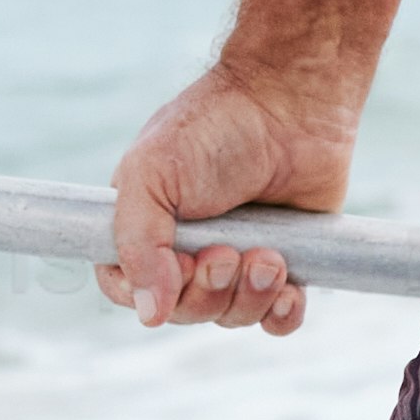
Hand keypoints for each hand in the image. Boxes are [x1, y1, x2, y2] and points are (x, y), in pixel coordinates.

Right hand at [99, 64, 354, 333]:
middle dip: (209, 293)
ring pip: (233, 316)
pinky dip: (282, 314)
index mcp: (144, 225)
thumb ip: (136, 243)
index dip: (153, 292)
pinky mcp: (287, 261)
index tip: (182, 263)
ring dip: (250, 297)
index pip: (128, 289)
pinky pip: (279, 318)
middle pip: (184, 310)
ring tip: (270, 255)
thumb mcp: (151, 174)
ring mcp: (238, 256)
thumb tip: (148, 316)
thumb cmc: (212, 128)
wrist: (291, 101)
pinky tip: (289, 291)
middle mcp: (188, 247)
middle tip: (227, 254)